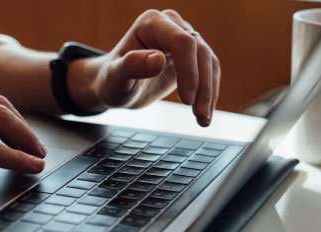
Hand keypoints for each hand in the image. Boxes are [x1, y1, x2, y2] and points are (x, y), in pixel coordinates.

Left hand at [74, 9, 219, 126]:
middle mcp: (170, 25)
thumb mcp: (115, 77)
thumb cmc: (111, 80)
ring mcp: (183, 38)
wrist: (115, 87)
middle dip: (203, 86)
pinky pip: (208, 71)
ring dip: (209, 92)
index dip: (189, 71)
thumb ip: (131, 66)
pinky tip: (204, 113)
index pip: (182, 42)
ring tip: (202, 119)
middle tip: (199, 115)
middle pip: (200, 52)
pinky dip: (209, 93)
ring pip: (209, 62)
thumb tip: (158, 59)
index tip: (186, 100)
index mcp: (151, 23)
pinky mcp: (191, 55)